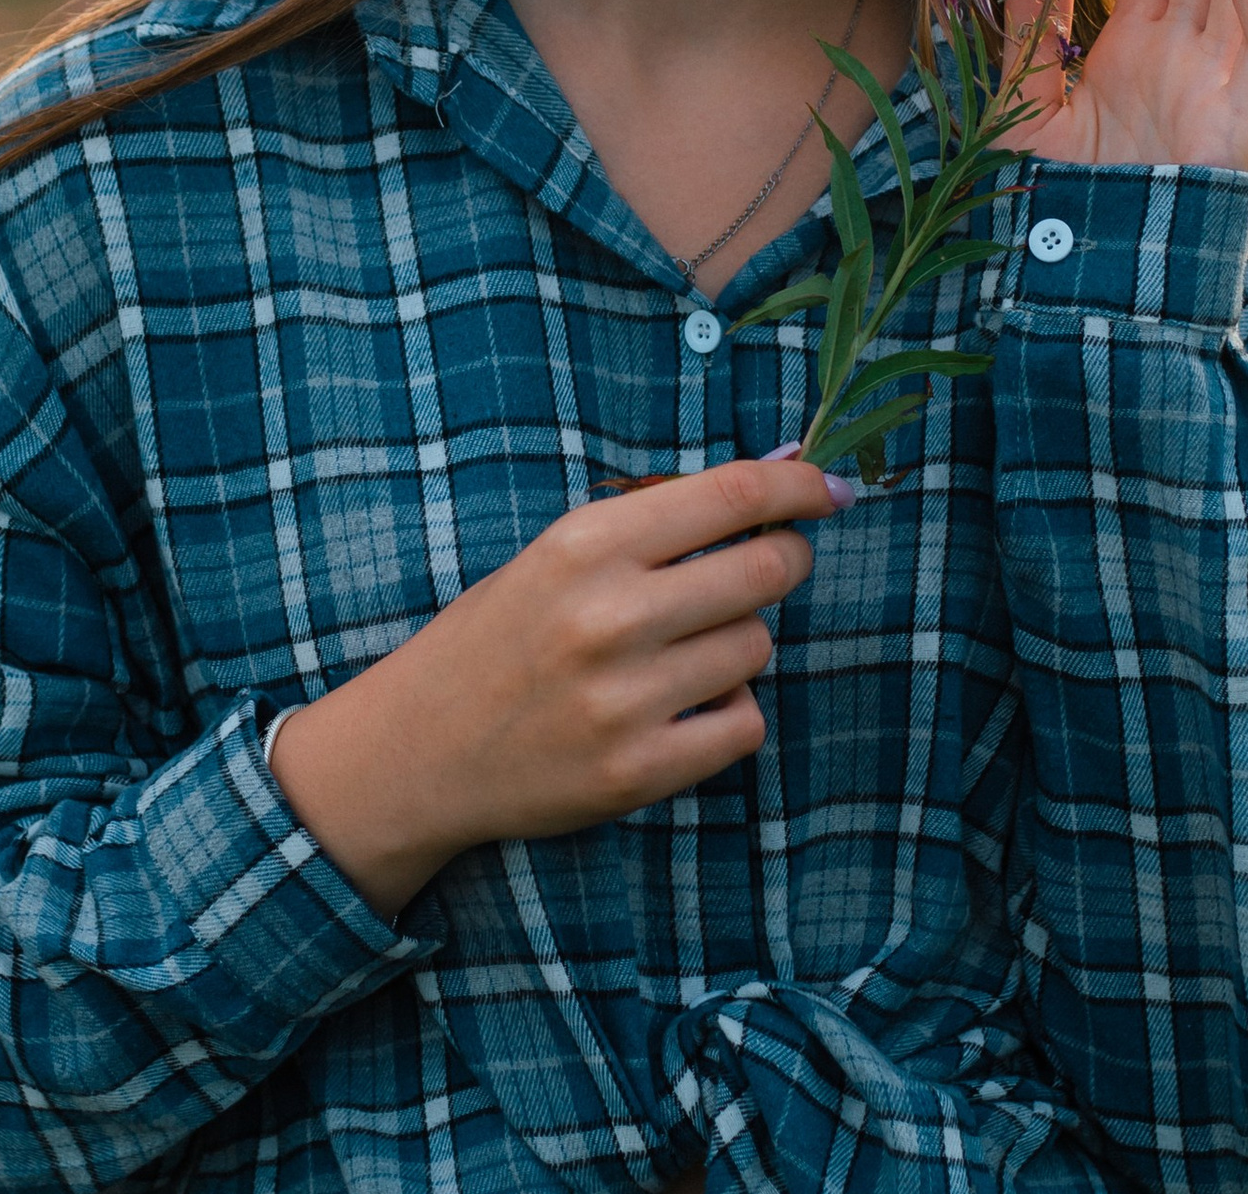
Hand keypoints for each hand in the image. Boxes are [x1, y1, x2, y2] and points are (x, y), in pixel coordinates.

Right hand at [270, 455, 842, 915]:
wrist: (417, 751)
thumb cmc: (499, 636)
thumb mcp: (560, 554)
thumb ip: (658, 522)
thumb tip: (777, 475)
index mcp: (585, 543)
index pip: (732, 494)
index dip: (799, 484)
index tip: (831, 486)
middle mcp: (609, 616)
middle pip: (766, 568)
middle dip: (785, 558)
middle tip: (771, 562)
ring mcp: (625, 700)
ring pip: (757, 647)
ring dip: (740, 642)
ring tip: (682, 651)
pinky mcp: (638, 773)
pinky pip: (744, 723)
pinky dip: (729, 711)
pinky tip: (681, 706)